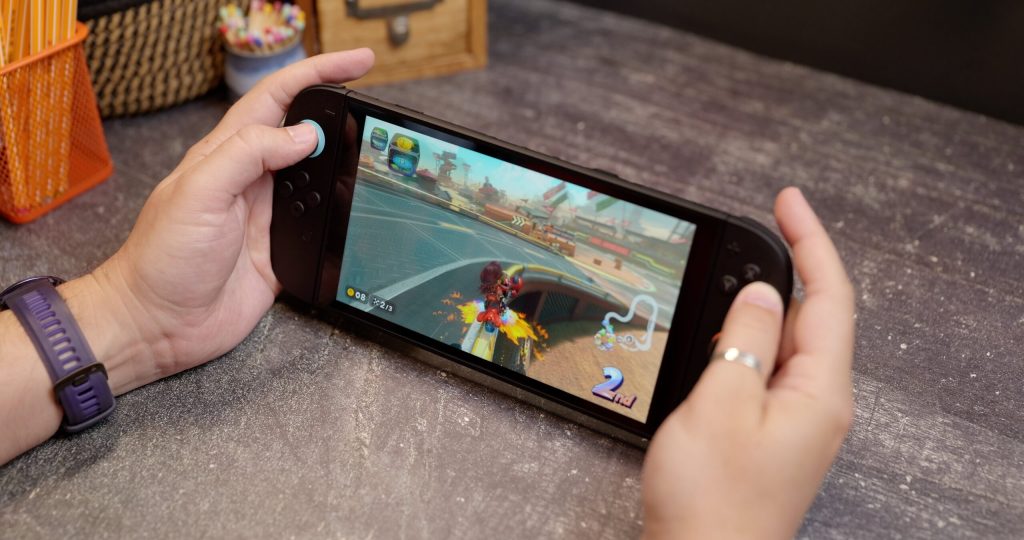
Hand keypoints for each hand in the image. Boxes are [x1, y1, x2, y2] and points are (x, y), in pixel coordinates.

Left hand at [93, 49, 374, 391]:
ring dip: (348, 162)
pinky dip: (345, 212)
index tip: (358, 63)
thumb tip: (305, 135)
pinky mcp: (283, 250)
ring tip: (377, 151)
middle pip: (305, 132)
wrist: (159, 324)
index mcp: (228, 155)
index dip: (318, 74)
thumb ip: (248, 156)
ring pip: (320, 176)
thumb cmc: (162, 258)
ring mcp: (269, 215)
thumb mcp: (199, 193)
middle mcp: (252, 180)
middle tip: (376, 103)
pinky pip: (323, 223)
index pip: (279, 98)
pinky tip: (361, 207)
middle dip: (340, 111)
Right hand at [641, 187, 854, 539]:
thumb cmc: (712, 500)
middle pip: (809, 315)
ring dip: (754, 308)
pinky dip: (741, 343)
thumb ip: (743, 340)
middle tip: (743, 235)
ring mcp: (793, 419)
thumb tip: (758, 293)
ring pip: (782, 342)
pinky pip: (763, 371)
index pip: (828, 296)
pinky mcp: (767, 432)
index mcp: (820, 392)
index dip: (810, 241)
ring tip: (717, 286)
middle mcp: (816, 402)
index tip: (787, 200)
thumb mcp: (720, 404)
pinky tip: (714, 340)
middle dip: (781, 268)